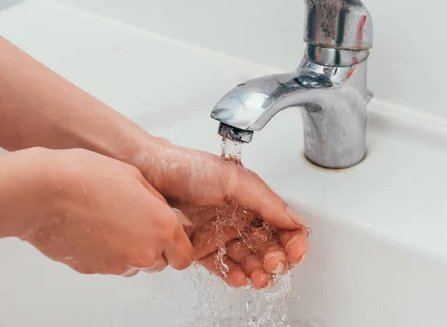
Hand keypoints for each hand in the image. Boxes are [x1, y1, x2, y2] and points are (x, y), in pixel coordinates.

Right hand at [21, 148, 192, 275]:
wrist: (43, 192)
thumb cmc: (86, 176)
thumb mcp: (135, 177)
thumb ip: (157, 202)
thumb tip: (165, 215)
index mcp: (160, 226)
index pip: (184, 256)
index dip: (177, 246)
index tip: (170, 236)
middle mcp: (143, 251)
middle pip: (160, 262)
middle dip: (154, 247)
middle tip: (136, 223)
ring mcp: (117, 264)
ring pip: (134, 265)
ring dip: (129, 250)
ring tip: (111, 222)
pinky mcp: (93, 270)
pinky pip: (109, 265)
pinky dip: (106, 253)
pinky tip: (94, 229)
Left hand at [133, 139, 308, 287]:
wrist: (151, 173)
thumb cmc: (188, 167)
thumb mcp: (233, 179)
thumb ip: (265, 201)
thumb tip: (294, 219)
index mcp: (253, 200)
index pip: (283, 224)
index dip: (293, 240)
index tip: (294, 252)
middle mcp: (240, 217)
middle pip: (269, 246)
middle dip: (276, 260)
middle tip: (272, 265)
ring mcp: (221, 233)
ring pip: (249, 260)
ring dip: (257, 272)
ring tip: (257, 278)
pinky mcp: (201, 248)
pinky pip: (223, 266)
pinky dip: (233, 275)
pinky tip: (239, 278)